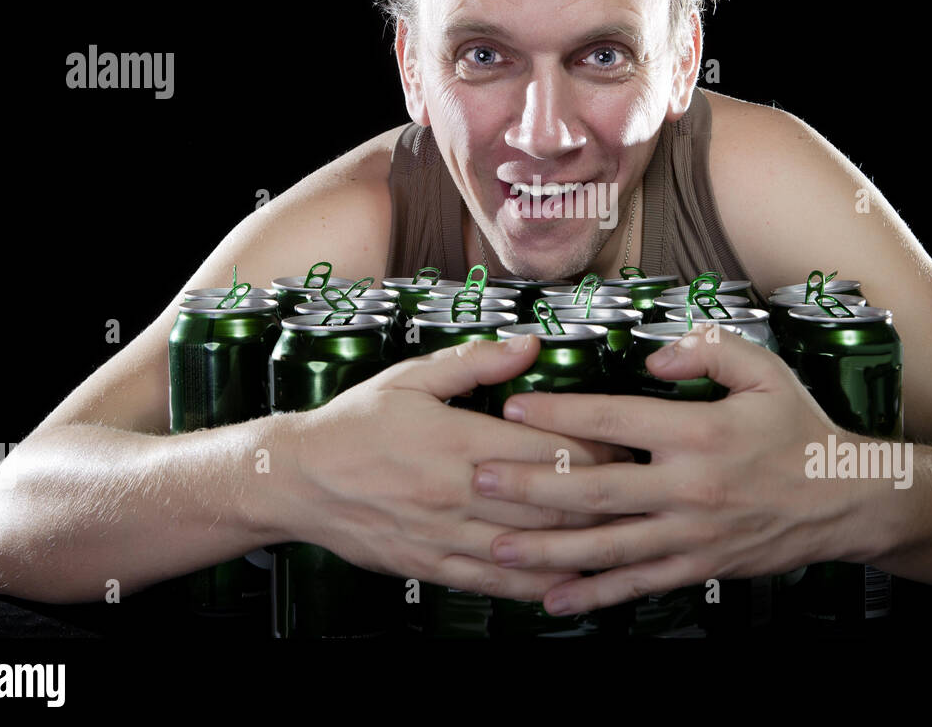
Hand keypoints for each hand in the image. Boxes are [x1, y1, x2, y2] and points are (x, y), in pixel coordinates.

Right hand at [286, 334, 632, 601]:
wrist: (295, 479)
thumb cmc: (355, 425)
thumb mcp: (411, 378)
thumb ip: (476, 363)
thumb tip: (529, 344)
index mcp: (456, 440)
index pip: (545, 448)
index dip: (595, 449)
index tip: (623, 444)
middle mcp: (455, 491)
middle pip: (549, 500)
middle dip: (601, 498)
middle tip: (636, 491)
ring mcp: (443, 534)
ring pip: (528, 546)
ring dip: (578, 546)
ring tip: (620, 541)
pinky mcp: (430, 565)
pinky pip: (493, 582)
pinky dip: (534, 585)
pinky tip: (564, 585)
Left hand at [471, 326, 851, 614]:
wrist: (845, 499)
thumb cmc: (799, 431)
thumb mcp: (764, 370)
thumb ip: (707, 350)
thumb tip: (654, 357)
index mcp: (699, 433)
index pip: (614, 421)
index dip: (559, 414)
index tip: (514, 407)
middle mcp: (689, 488)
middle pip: (596, 490)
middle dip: (531, 487)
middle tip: (479, 481)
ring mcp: (691, 534)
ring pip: (607, 546)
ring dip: (548, 549)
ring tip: (497, 548)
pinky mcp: (698, 566)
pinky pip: (639, 584)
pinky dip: (594, 594)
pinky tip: (555, 600)